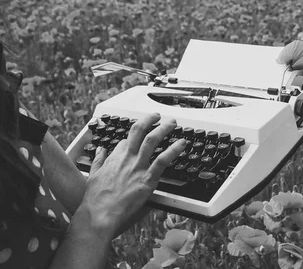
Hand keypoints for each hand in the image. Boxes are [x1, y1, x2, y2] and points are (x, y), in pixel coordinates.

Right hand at [77, 112, 185, 237]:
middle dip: (149, 120)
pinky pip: (163, 160)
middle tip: (157, 116)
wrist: (99, 214)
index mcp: (114, 157)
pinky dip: (173, 150)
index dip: (134, 137)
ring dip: (164, 129)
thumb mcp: (93, 174)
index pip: (127, 140)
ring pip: (152, 141)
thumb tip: (99, 149)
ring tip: (172, 123)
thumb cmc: (95, 198)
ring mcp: (137, 167)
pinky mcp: (147, 179)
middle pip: (138, 131)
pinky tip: (181, 143)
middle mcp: (127, 158)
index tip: (140, 136)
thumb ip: (98, 160)